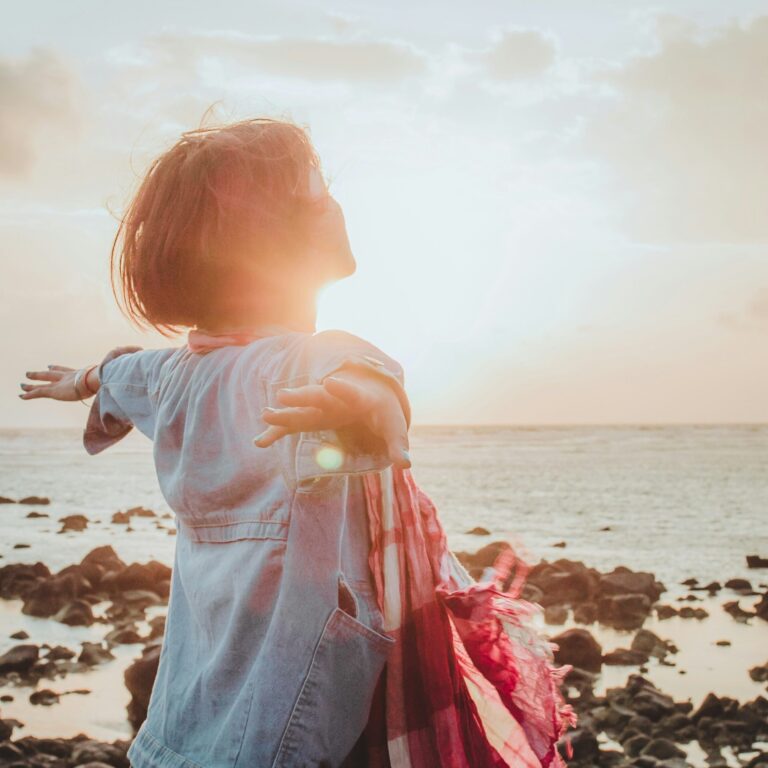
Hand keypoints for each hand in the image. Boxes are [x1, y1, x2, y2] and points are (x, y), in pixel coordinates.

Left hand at [19, 345, 141, 401]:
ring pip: (44, 382)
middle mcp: (71, 376)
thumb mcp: (124, 368)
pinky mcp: (58, 390)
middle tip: (37, 371)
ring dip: (33, 383)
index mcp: (83, 373)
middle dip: (46, 372)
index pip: (70, 370)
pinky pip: (40, 393)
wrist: (107, 376)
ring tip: (21, 385)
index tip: (52, 365)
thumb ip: (130, 362)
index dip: (61, 368)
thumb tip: (143, 354)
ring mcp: (63, 383)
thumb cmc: (117, 373)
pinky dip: (30, 394)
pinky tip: (21, 396)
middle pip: (55, 373)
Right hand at [254, 372, 410, 468]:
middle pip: (317, 396)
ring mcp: (322, 407)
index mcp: (359, 398)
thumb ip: (398, 445)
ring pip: (301, 409)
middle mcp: (336, 399)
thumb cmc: (384, 411)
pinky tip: (260, 442)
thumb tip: (405, 465)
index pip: (351, 392)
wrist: (371, 393)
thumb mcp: (394, 426)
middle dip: (301, 396)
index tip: (330, 383)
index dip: (342, 389)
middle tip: (282, 395)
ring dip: (284, 413)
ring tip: (264, 414)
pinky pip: (293, 425)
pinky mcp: (313, 418)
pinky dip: (278, 431)